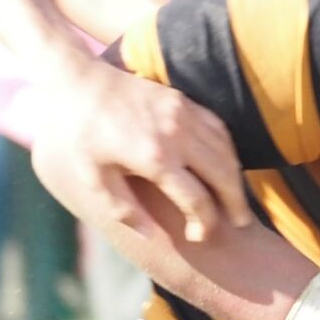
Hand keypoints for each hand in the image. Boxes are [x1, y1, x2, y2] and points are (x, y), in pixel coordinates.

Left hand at [29, 57, 248, 245]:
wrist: (78, 82)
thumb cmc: (80, 134)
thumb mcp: (92, 178)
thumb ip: (124, 210)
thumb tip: (153, 238)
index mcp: (154, 159)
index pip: (196, 199)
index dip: (204, 223)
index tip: (200, 236)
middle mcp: (176, 135)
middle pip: (222, 174)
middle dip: (235, 202)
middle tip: (240, 223)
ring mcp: (183, 113)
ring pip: (225, 150)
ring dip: (235, 177)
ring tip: (237, 199)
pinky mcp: (183, 100)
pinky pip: (218, 127)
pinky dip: (227, 149)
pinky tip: (225, 164)